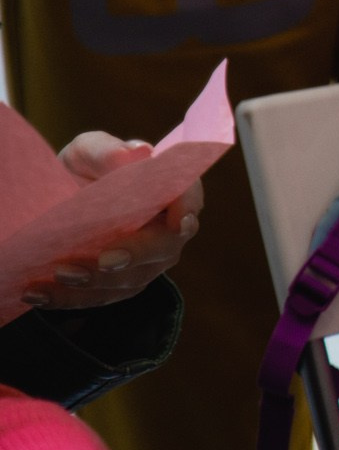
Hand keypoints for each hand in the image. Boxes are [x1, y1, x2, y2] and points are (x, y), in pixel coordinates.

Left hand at [20, 136, 201, 312]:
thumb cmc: (86, 170)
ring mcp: (147, 262)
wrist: (61, 203)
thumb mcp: (88, 152)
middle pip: (164, 247)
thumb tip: (137, 152)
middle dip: (135, 256)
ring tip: (59, 275)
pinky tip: (39, 294)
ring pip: (131, 279)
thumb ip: (108, 150)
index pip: (188, 196)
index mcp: (168, 190)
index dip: (188, 208)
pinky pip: (101, 297)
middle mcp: (167, 230)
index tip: (177, 221)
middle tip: (103, 261)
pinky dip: (69, 299)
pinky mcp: (120, 284)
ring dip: (96, 282)